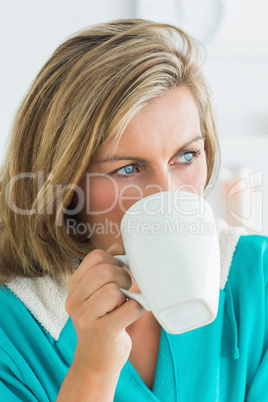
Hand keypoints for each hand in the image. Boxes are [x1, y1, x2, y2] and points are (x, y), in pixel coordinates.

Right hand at [65, 243, 143, 379]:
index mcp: (73, 285)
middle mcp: (74, 300)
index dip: (114, 260)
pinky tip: (128, 316)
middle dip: (123, 276)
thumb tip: (122, 246)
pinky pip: (130, 309)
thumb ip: (108, 268)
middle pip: (105, 270)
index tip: (118, 273)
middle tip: (126, 290)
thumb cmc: (103, 319)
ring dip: (127, 295)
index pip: (96, 256)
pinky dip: (136, 310)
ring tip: (122, 306)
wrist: (96, 360)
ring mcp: (85, 317)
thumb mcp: (98, 292)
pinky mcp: (101, 332)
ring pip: (114, 289)